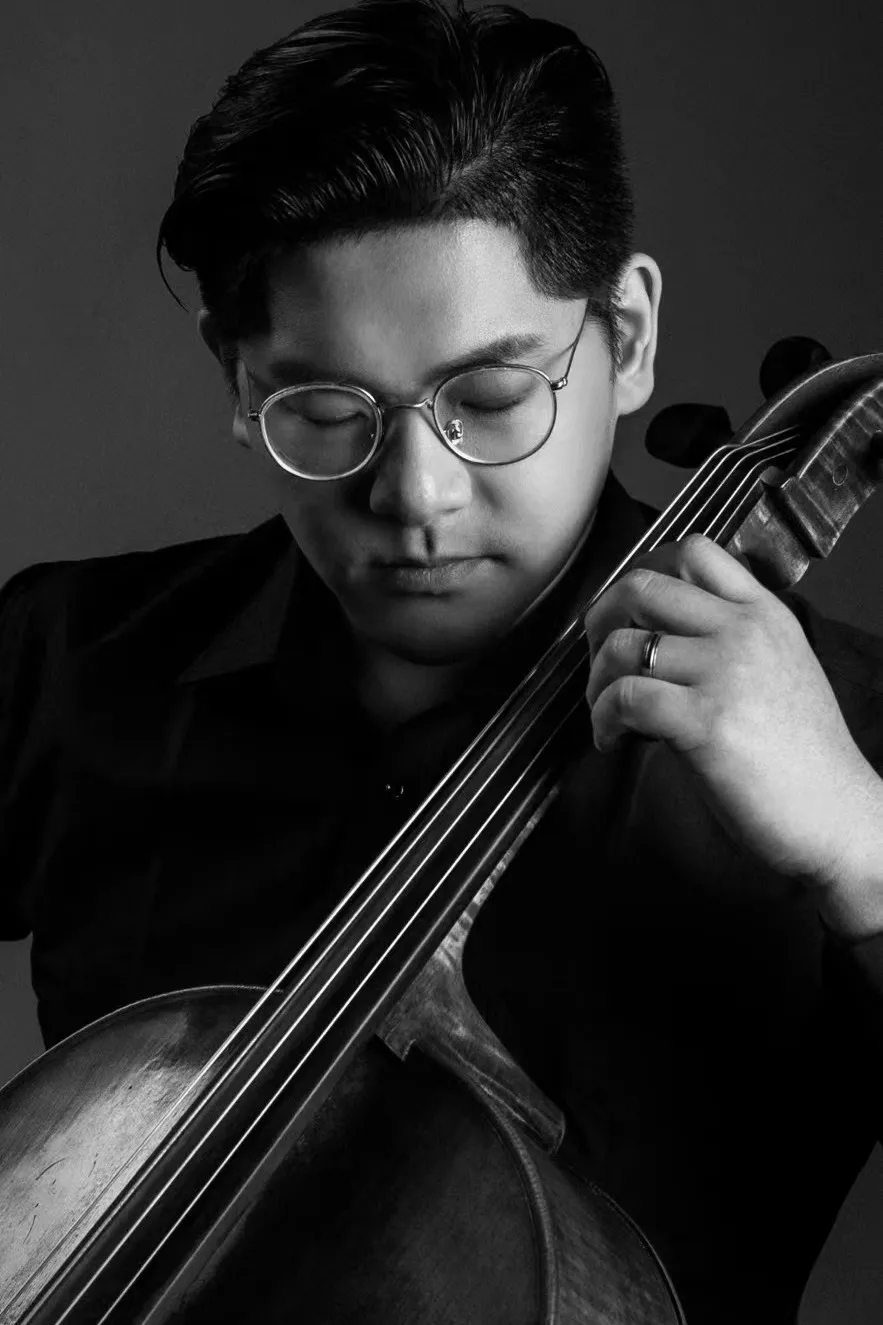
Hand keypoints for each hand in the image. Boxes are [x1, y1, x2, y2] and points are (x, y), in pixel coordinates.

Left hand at [583, 533, 882, 900]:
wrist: (836, 816)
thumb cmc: (803, 758)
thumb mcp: (780, 670)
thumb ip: (730, 640)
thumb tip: (656, 635)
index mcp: (764, 614)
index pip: (694, 553)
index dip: (642, 576)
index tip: (624, 616)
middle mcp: (744, 631)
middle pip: (642, 587)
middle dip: (600, 623)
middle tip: (597, 663)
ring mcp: (726, 672)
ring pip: (623, 645)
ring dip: (596, 682)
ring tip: (605, 713)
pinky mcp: (706, 720)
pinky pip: (625, 698)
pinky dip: (602, 720)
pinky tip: (611, 741)